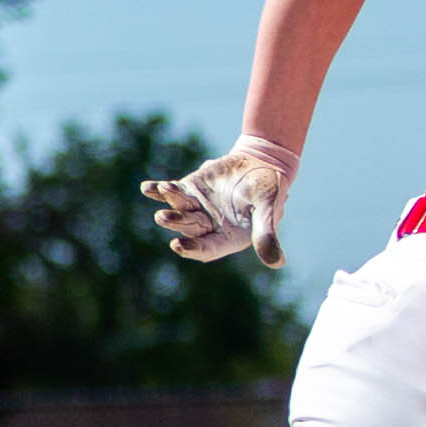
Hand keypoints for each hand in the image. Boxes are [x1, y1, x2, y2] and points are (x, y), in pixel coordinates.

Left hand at [148, 139, 294, 268]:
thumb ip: (267, 233)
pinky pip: (172, 192)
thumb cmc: (271, 188)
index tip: (178, 245)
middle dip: (176, 223)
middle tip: (163, 217)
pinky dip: (159, 190)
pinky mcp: (190, 190)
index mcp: (227, 237)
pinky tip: (147, 188)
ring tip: (162, 191)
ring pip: (179, 210)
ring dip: (169, 203)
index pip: (207, 249)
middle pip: (189, 229)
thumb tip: (278, 263)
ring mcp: (197, 208)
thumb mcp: (270, 209)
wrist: (263, 163)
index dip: (193, 248)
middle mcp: (209, 226)